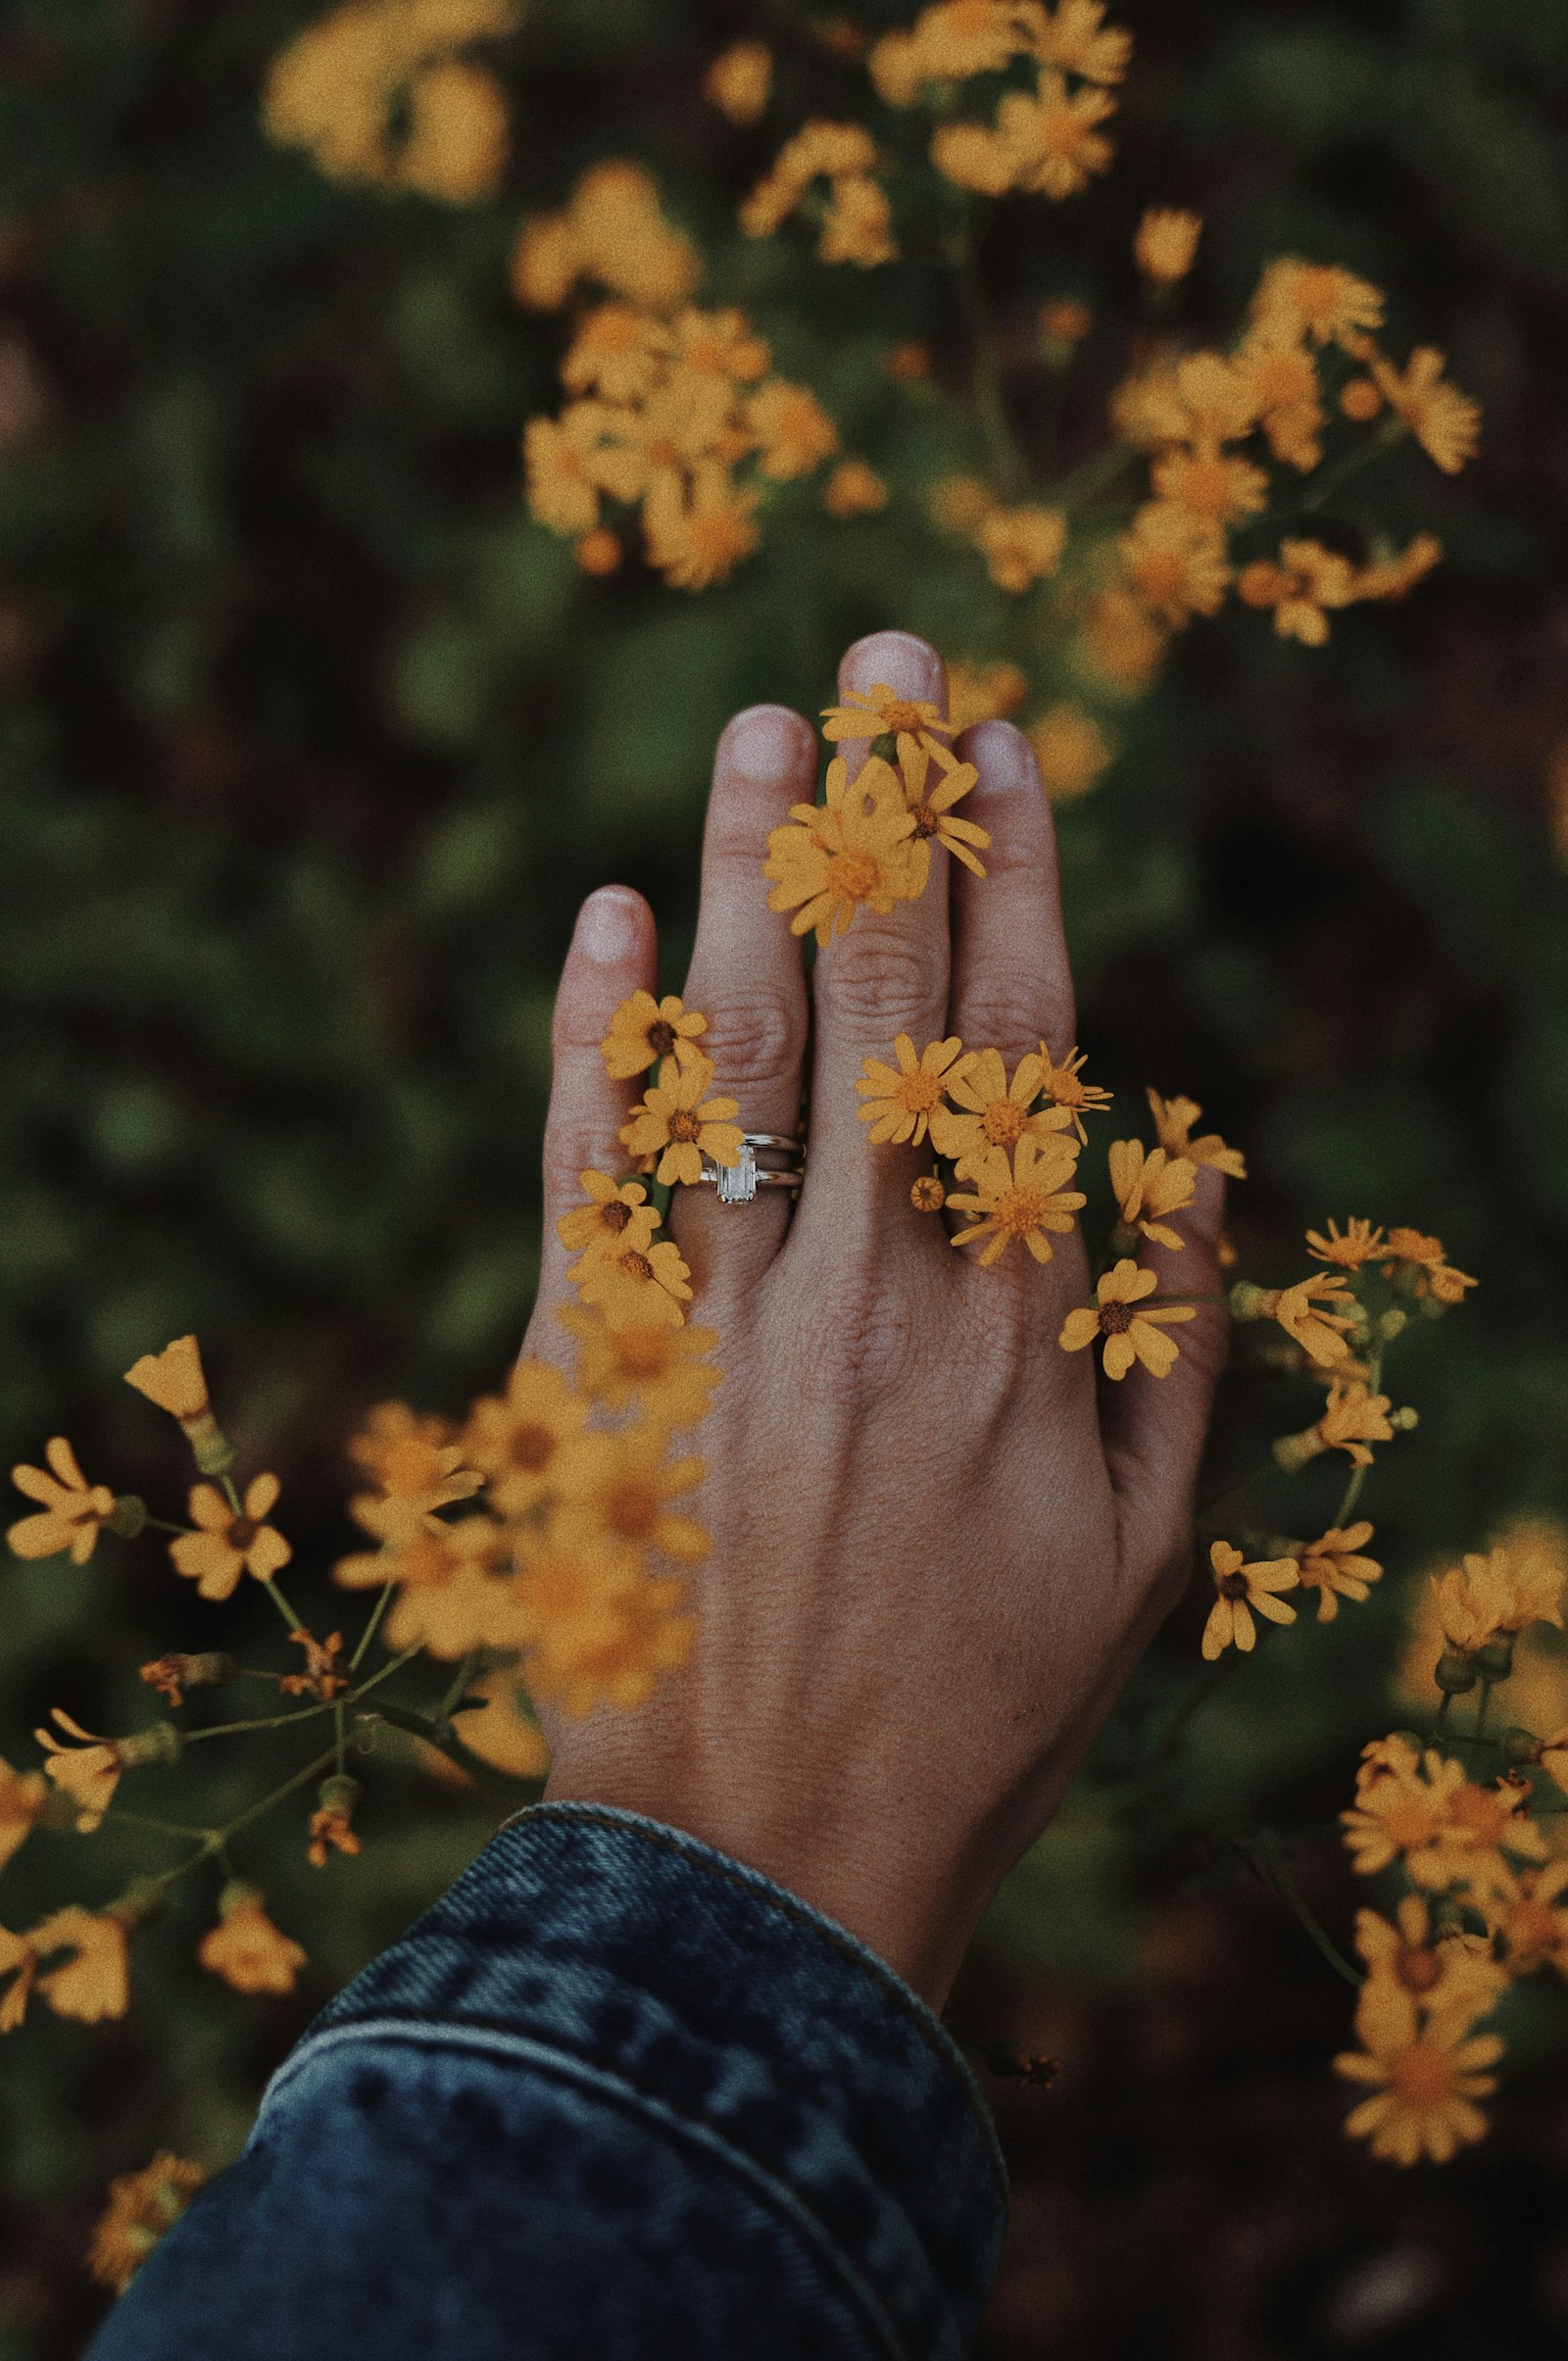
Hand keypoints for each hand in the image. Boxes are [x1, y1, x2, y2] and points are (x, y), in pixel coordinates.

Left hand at [520, 631, 1226, 2009]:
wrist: (767, 1865)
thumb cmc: (980, 1712)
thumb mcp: (1142, 1555)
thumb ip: (1173, 1345)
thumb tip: (1192, 1160)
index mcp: (1014, 1326)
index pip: (1020, 1046)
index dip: (1014, 881)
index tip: (999, 749)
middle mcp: (868, 1295)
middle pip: (879, 1009)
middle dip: (885, 822)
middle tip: (881, 657)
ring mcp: (715, 1327)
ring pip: (731, 1058)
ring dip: (743, 878)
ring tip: (760, 730)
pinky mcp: (585, 1374)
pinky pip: (585, 1178)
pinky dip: (591, 1044)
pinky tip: (603, 920)